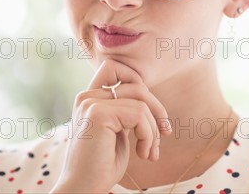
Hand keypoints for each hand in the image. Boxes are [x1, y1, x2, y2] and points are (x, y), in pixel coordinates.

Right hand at [51, 59, 170, 192]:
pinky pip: (139, 115)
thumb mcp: (119, 131)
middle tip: (164, 134)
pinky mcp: (98, 114)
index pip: (114, 67)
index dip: (138, 81)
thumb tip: (151, 98)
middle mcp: (87, 96)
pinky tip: (143, 154)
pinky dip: (148, 136)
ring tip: (150, 152)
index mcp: (90, 98)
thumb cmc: (103, 165)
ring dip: (153, 129)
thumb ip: (127, 110)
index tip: (150, 113)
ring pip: (142, 102)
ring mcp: (91, 103)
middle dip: (157, 110)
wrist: (83, 189)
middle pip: (137, 85)